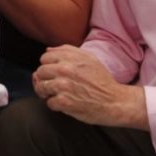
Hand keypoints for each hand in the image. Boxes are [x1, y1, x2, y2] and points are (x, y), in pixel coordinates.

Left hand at [33, 45, 148, 129]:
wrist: (115, 101)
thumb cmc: (102, 80)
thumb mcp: (89, 58)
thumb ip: (67, 50)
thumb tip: (48, 50)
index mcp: (70, 57)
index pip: (44, 58)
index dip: (48, 66)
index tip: (55, 73)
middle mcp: (65, 69)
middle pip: (40, 72)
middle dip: (45, 79)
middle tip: (55, 85)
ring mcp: (63, 86)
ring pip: (41, 87)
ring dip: (47, 93)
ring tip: (58, 94)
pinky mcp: (64, 102)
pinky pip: (49, 102)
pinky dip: (55, 105)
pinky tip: (65, 103)